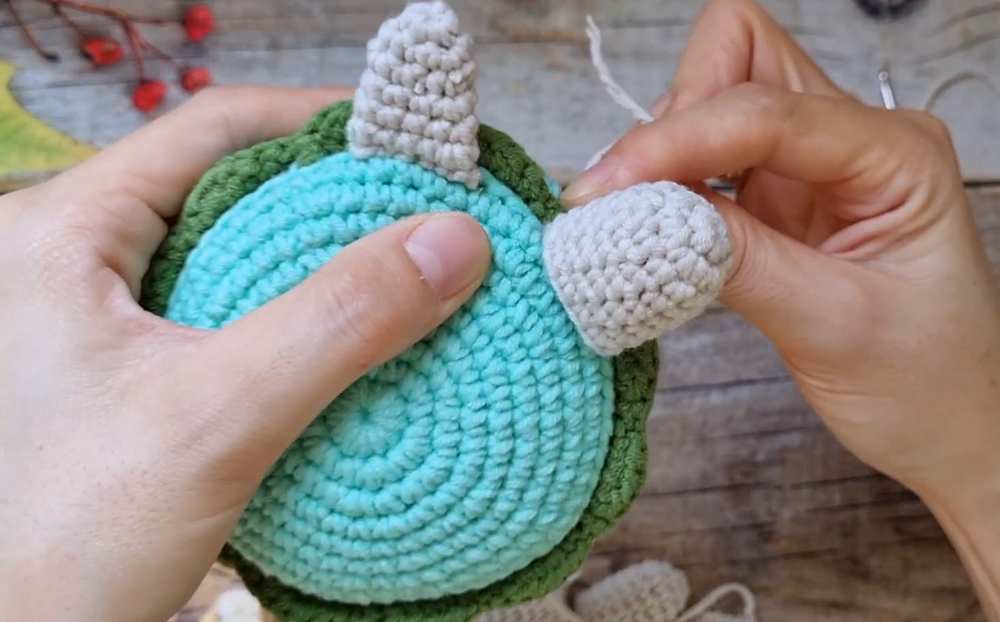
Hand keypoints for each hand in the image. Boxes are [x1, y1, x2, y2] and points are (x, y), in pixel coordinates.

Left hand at [0, 87, 489, 620]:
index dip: (319, 119)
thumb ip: (337, 323)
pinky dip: (298, 318)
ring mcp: (104, 319)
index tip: (409, 144)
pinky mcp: (134, 371)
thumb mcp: (215, 420)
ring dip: (319, 259)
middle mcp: (77, 260)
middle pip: (228, 184)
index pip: (211, 127)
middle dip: (331, 193)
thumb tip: (453, 241)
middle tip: (422, 210)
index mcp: (62, 232)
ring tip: (403, 269)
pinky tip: (354, 341)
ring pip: (234, 252)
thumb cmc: (64, 543)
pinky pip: (232, 314)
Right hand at [564, 0, 999, 612]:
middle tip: (624, 193)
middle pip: (741, 58)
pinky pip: (706, 158)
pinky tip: (650, 223)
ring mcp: (811, 164)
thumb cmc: (924, 384)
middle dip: (674, 114)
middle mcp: (853, 139)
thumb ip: (740, 261)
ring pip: (715, 96)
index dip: (679, 140)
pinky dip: (666, 180)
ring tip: (631, 216)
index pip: (767, 111)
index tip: (607, 191)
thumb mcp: (832, 327)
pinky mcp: (777, 197)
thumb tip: (646, 215)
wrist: (949, 427)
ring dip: (662, 147)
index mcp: (894, 155)